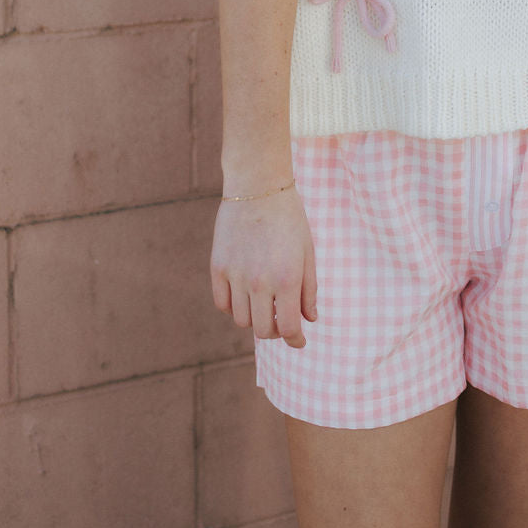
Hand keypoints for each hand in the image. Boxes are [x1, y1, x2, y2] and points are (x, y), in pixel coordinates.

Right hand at [210, 188, 318, 347]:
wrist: (258, 186)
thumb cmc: (289, 217)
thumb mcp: (308, 251)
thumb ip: (309, 289)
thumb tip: (310, 319)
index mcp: (287, 279)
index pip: (288, 329)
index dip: (295, 340)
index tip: (299, 341)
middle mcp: (260, 283)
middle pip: (263, 330)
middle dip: (275, 330)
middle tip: (281, 319)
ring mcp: (236, 276)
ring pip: (242, 320)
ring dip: (254, 318)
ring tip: (263, 302)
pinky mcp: (218, 267)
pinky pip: (222, 303)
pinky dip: (233, 306)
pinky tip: (244, 294)